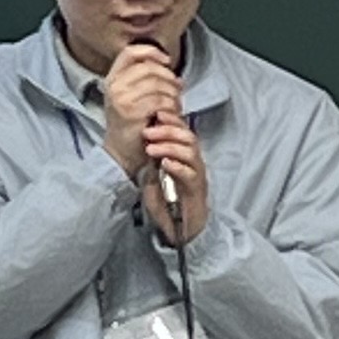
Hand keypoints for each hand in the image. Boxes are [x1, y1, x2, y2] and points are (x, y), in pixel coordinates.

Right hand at [97, 41, 183, 180]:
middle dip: (169, 77)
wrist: (121, 151)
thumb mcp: (129, 95)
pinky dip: (171, 106)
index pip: (130, 52)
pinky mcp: (132, 113)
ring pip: (158, 85)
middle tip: (177, 89)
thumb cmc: (131, 123)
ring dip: (173, 94)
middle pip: (149, 68)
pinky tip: (171, 113)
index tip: (166, 61)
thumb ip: (142, 77)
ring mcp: (121, 99)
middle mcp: (114, 86)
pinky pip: (160, 101)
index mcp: (112, 78)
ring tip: (175, 104)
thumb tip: (166, 63)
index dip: (151, 52)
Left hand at [142, 104, 210, 245]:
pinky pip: (190, 174)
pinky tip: (165, 164)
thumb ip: (152, 155)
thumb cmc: (167, 197)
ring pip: (191, 153)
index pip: (183, 129)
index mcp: (184, 153)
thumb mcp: (155, 172)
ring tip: (151, 149)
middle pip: (188, 137)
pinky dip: (178, 166)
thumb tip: (141, 135)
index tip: (156, 114)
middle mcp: (193, 161)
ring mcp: (197, 174)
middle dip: (168, 131)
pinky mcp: (196, 189)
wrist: (181, 225)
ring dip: (170, 147)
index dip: (172, 119)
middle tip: (148, 132)